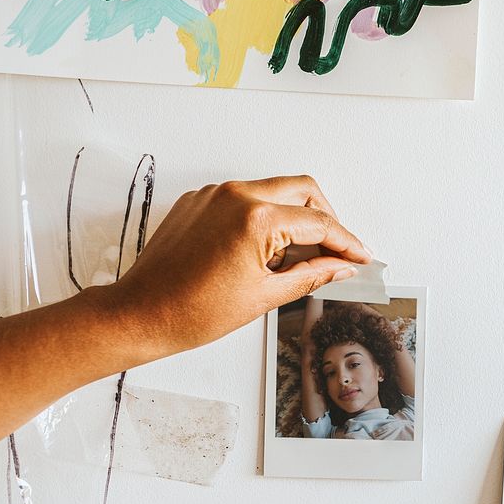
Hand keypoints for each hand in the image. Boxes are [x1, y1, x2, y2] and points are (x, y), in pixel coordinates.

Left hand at [91, 175, 370, 360]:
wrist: (142, 313)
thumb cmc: (192, 311)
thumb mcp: (265, 296)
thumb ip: (311, 275)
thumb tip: (340, 267)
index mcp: (255, 218)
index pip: (318, 223)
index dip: (347, 242)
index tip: (361, 257)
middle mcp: (235, 195)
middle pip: (303, 190)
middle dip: (327, 218)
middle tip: (338, 251)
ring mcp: (214, 194)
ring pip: (274, 190)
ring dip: (296, 217)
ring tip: (301, 257)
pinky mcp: (199, 200)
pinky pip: (245, 198)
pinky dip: (266, 217)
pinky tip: (266, 250)